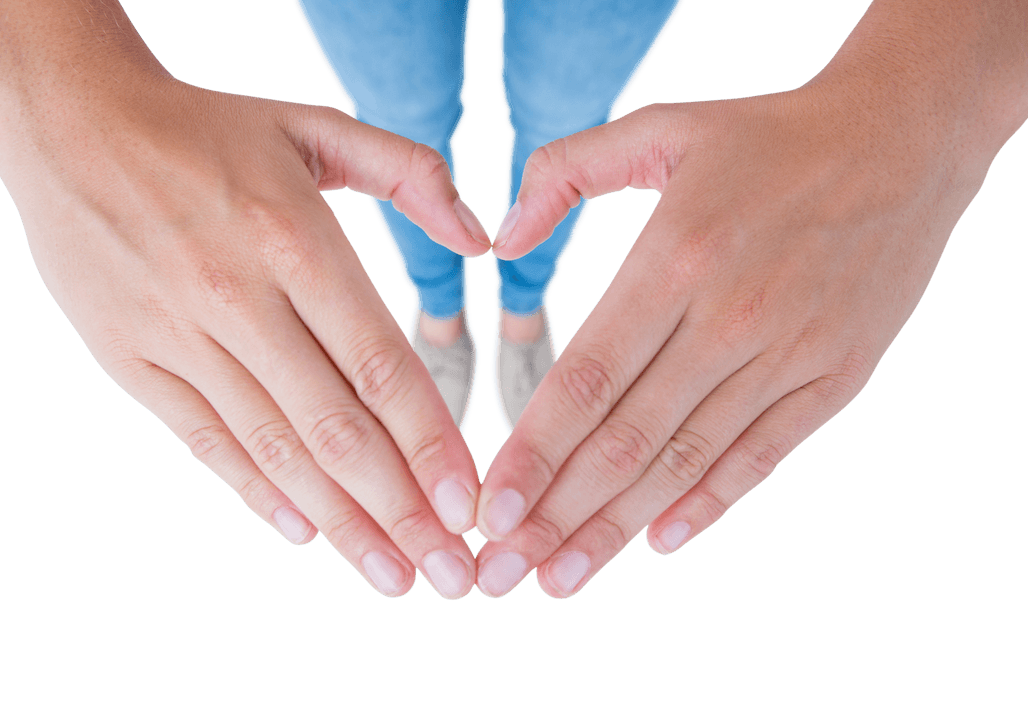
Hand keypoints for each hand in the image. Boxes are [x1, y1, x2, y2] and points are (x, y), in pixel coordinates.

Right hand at [0, 69, 489, 597]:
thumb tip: (479, 238)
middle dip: (400, 512)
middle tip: (450, 573)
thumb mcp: (315, 128)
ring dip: (340, 522)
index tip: (469, 505)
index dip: (431, 444)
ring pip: (274, 450)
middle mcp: (238, 299)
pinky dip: (257, 491)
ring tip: (391, 575)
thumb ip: (410, 172)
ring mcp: (179, 336)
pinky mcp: (133, 360)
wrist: (70, 122)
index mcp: (294, 242)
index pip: (380, 367)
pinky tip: (305, 532)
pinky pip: (205, 441)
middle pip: (335, 428)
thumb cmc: (209, 130)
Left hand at [474, 2, 1026, 596]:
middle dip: (554, 515)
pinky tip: (659, 539)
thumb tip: (501, 240)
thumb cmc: (768, 139)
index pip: (586, 379)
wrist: (903, 142)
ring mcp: (787, 355)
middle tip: (499, 571)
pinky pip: (762, 455)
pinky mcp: (833, 377)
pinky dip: (709, 502)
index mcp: (676, 258)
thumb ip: (567, 172)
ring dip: (616, 527)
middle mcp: (729, 318)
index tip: (487, 510)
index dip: (532, 452)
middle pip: (625, 440)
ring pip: (685, 461)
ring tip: (560, 576)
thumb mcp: (661, 127)